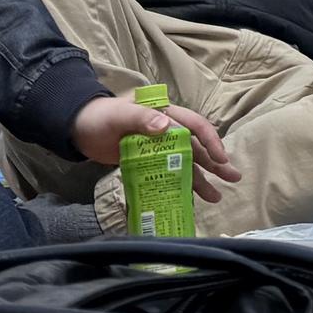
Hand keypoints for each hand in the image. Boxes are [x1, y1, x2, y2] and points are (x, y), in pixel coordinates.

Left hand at [67, 93, 242, 206]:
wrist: (79, 129)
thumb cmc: (101, 117)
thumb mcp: (120, 116)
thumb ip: (141, 119)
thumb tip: (166, 125)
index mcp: (165, 113)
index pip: (194, 125)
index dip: (210, 141)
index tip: (220, 158)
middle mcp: (167, 130)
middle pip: (196, 146)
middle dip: (216, 162)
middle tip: (233, 177)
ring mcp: (159, 148)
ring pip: (186, 163)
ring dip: (202, 178)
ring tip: (217, 197)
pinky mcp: (149, 163)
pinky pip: (170, 174)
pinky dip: (181, 185)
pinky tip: (191, 199)